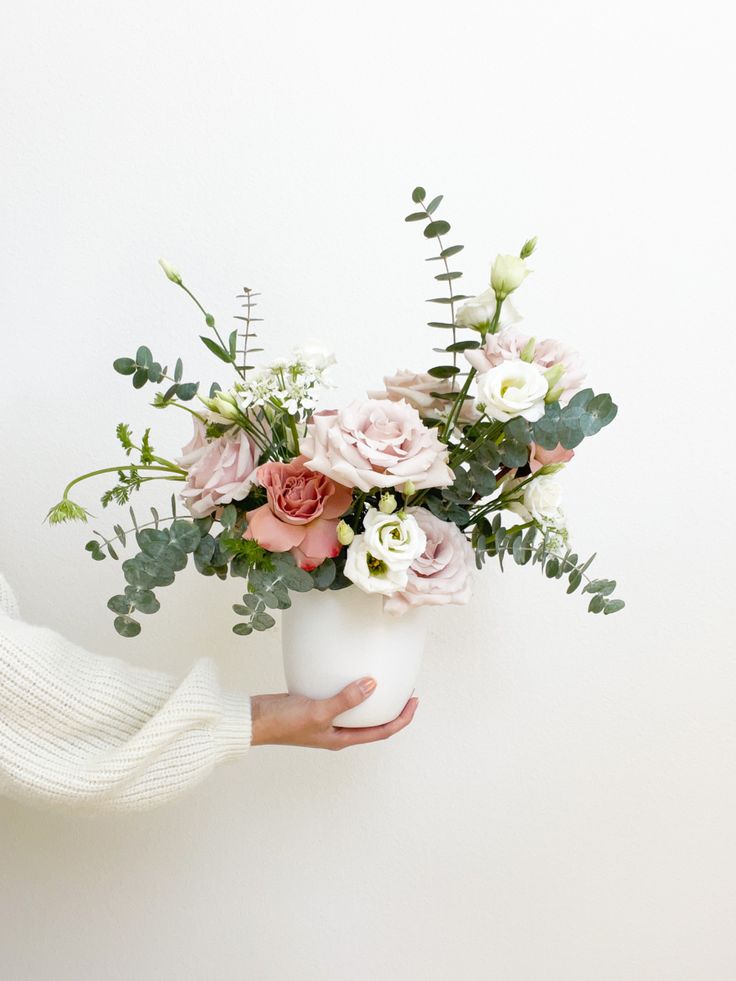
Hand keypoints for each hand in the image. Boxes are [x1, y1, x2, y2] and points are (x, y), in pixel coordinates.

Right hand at [250, 678, 418, 749]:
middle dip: (392, 708)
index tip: (414, 701)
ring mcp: (326, 720)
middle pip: (373, 722)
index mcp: (342, 738)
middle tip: (405, 690)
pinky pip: (340, 699)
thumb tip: (372, 685)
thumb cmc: (283, 723)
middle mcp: (337, 732)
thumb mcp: (318, 711)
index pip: (382, 731)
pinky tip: (350, 674)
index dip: (401, 718)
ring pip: (357, 711)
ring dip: (372, 698)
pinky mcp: (315, 707)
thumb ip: (346, 699)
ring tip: (383, 680)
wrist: (254, 720)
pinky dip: (350, 689)